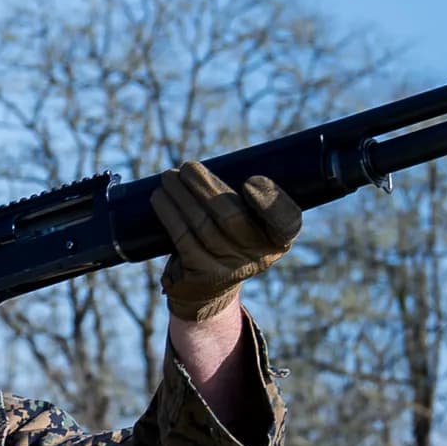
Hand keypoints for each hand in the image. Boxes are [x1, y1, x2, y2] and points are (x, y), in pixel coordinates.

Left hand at [153, 160, 300, 323]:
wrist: (207, 289)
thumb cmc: (230, 239)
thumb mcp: (251, 220)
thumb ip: (247, 192)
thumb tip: (220, 156)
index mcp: (279, 239)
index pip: (287, 222)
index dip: (269, 201)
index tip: (250, 181)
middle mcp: (258, 258)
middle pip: (232, 217)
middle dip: (205, 186)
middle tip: (189, 166)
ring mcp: (229, 269)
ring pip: (202, 224)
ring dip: (181, 195)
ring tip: (169, 177)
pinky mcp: (200, 275)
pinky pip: (183, 238)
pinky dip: (169, 214)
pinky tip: (159, 198)